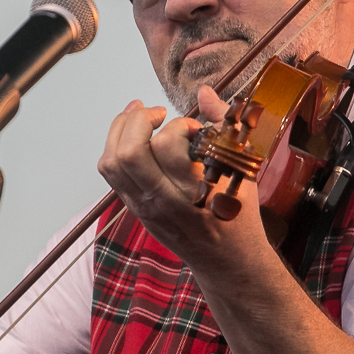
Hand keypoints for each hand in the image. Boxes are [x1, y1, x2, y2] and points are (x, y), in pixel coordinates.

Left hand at [96, 86, 266, 268]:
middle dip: (138, 120)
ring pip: (112, 163)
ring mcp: (145, 207)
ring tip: (138, 116)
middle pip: (129, 153)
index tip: (195, 127)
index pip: (169, 145)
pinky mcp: (135, 209)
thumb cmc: (238, 214)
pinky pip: (111, 174)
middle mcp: (164, 200)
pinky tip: (132, 136)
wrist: (226, 260)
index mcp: (195, 189)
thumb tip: (205, 93)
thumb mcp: (242, 169)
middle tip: (158, 113)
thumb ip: (225, 126)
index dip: (180, 124)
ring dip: (120, 130)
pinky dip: (115, 147)